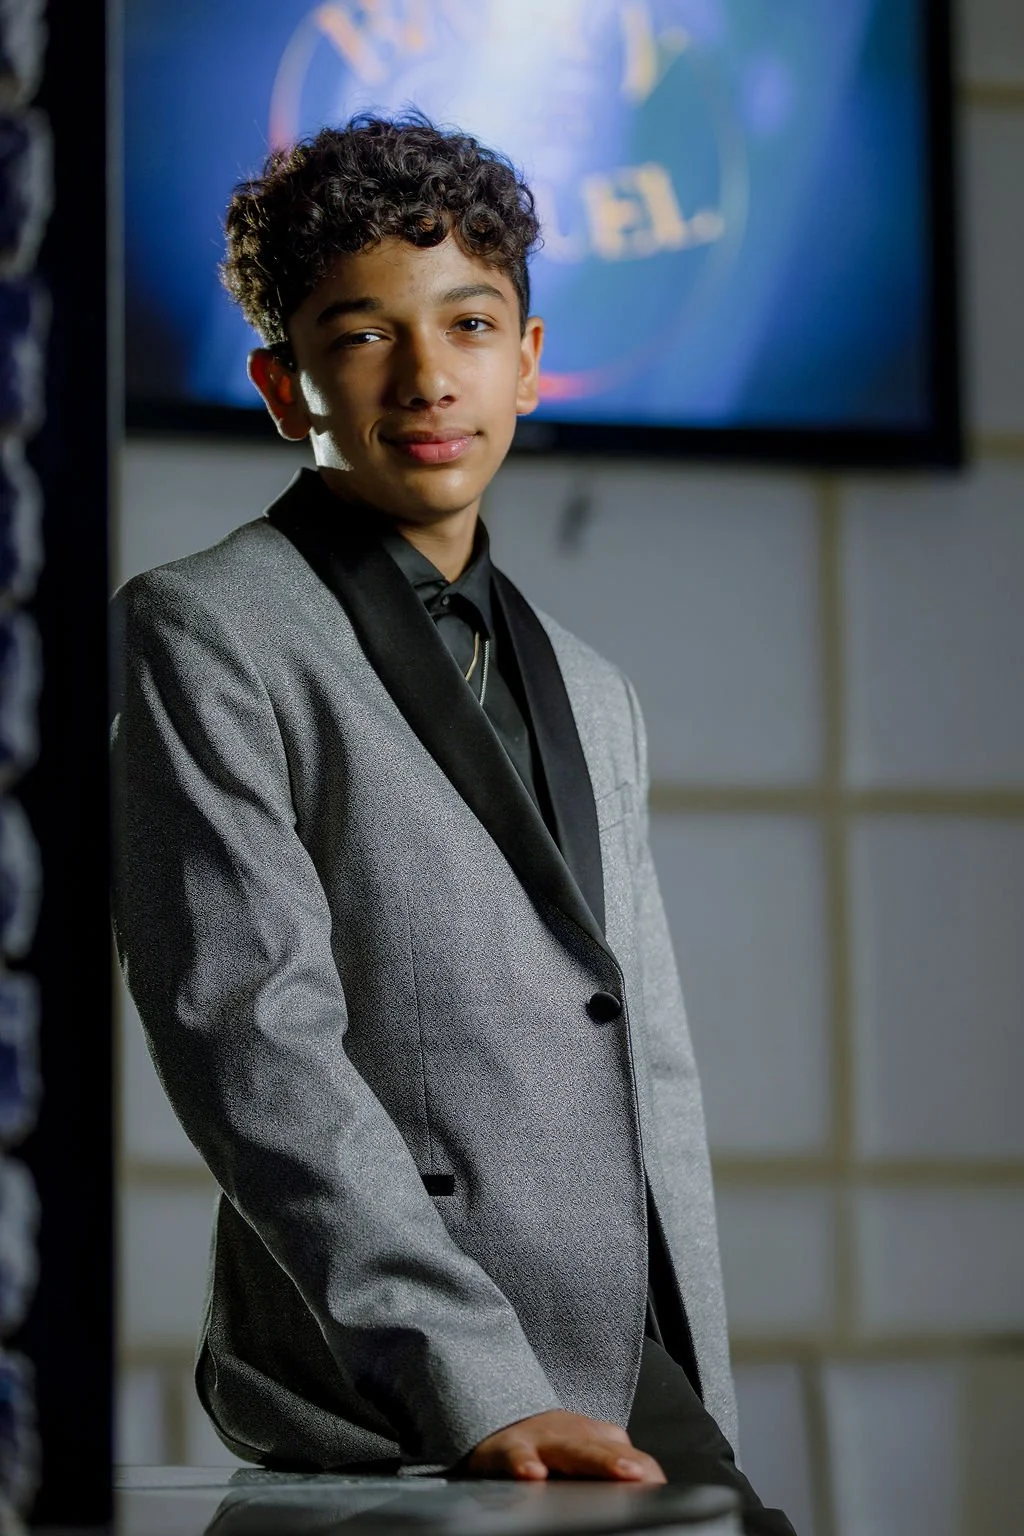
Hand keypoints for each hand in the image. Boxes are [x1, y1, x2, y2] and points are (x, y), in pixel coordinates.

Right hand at [459, 1408, 666, 1482]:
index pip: (633, 1458)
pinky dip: (525, 1463)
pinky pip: (519, 1454)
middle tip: (648, 1479)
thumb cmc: (552, 1445)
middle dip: (630, 1464)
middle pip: (608, 1451)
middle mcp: (575, 1437)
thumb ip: (614, 1460)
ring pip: (573, 1450)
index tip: (661, 1490)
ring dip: (597, 1461)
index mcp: (598, 1441)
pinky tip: (533, 1473)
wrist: (501, 1421)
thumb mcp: (586, 1449)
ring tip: (621, 1473)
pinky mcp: (512, 1448)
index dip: (648, 1473)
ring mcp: (545, 1441)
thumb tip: (651, 1486)